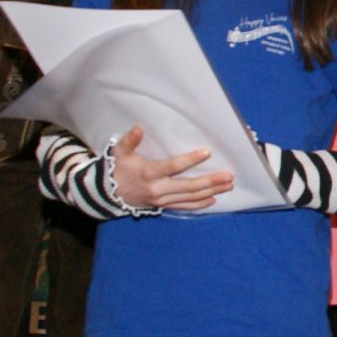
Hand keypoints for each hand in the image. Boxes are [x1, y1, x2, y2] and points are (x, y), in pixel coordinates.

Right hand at [111, 126, 234, 211]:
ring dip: (211, 192)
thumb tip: (138, 129)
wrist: (107, 193)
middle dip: (210, 181)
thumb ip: (129, 141)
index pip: (173, 167)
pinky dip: (199, 204)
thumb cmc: (117, 169)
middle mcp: (157, 189)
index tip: (207, 152)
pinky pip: (183, 207)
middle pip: (188, 186)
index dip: (190, 160)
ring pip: (190, 197)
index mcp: (148, 173)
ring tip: (228, 186)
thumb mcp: (119, 153)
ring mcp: (161, 200)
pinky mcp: (162, 206)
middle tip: (229, 176)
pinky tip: (213, 199)